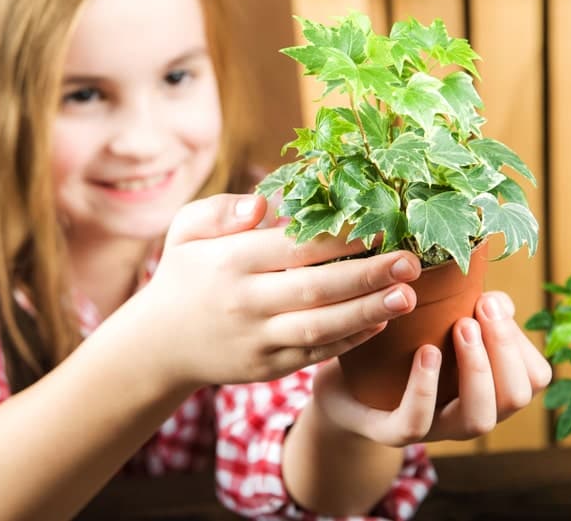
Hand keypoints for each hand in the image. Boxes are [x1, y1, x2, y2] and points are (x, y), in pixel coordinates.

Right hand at [131, 193, 423, 387]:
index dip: (340, 237)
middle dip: (369, 274)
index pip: (294, 246)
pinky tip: (380, 322)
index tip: (379, 224)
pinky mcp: (267, 368)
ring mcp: (257, 339)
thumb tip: (265, 202)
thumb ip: (222, 209)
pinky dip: (350, 339)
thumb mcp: (186, 229)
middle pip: (316, 288)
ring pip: (321, 326)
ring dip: (368, 311)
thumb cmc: (182, 274)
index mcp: (230, 262)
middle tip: (411, 261)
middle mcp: (246, 302)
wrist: (159, 345)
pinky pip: (315, 354)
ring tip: (408, 296)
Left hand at [311, 291, 551, 445]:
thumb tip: (494, 297)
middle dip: (505, 349)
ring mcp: (432, 429)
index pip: (534, 377)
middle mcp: (467, 412)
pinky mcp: (389, 433)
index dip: (520, 340)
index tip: (494, 302)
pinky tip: (426, 353)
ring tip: (461, 326)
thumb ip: (466, 310)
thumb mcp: (432, 323)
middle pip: (514, 397)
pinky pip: (416, 423)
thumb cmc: (393, 349)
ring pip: (478, 419)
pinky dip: (425, 387)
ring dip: (477, 369)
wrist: (340, 383)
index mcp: (486, 387)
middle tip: (482, 307)